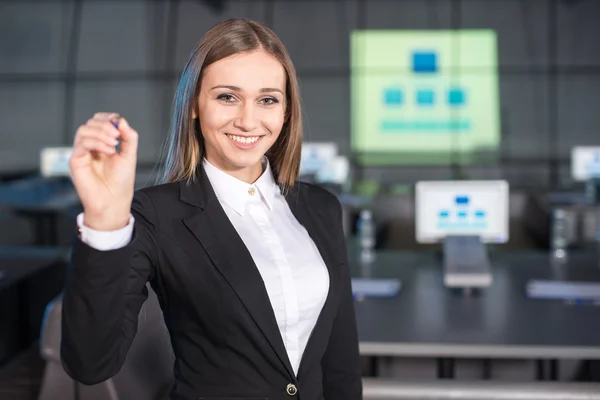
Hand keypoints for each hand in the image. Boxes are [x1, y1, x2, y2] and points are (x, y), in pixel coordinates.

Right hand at [69, 112, 138, 229]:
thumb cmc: (121, 181)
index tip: (118, 123)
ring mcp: (82, 152)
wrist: (114, 200)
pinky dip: (96, 142)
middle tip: (117, 137)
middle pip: (90, 123)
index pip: (99, 121)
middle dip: (105, 125)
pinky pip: (81, 143)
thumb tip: (121, 121)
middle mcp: (90, 146)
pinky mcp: (76, 160)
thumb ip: (129, 137)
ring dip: (100, 133)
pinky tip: (108, 151)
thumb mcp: (130, 155)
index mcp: (102, 142)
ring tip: (113, 145)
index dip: (107, 117)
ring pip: (84, 130)